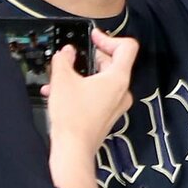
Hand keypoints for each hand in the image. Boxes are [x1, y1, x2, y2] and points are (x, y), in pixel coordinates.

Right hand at [44, 29, 136, 153]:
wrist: (73, 150)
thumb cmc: (72, 117)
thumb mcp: (62, 80)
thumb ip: (64, 59)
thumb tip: (67, 52)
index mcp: (118, 78)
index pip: (127, 47)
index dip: (109, 38)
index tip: (92, 37)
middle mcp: (122, 91)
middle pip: (112, 63)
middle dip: (89, 58)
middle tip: (71, 58)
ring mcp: (116, 105)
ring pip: (101, 80)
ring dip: (81, 74)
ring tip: (59, 78)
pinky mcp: (107, 115)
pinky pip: (97, 94)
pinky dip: (81, 89)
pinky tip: (60, 93)